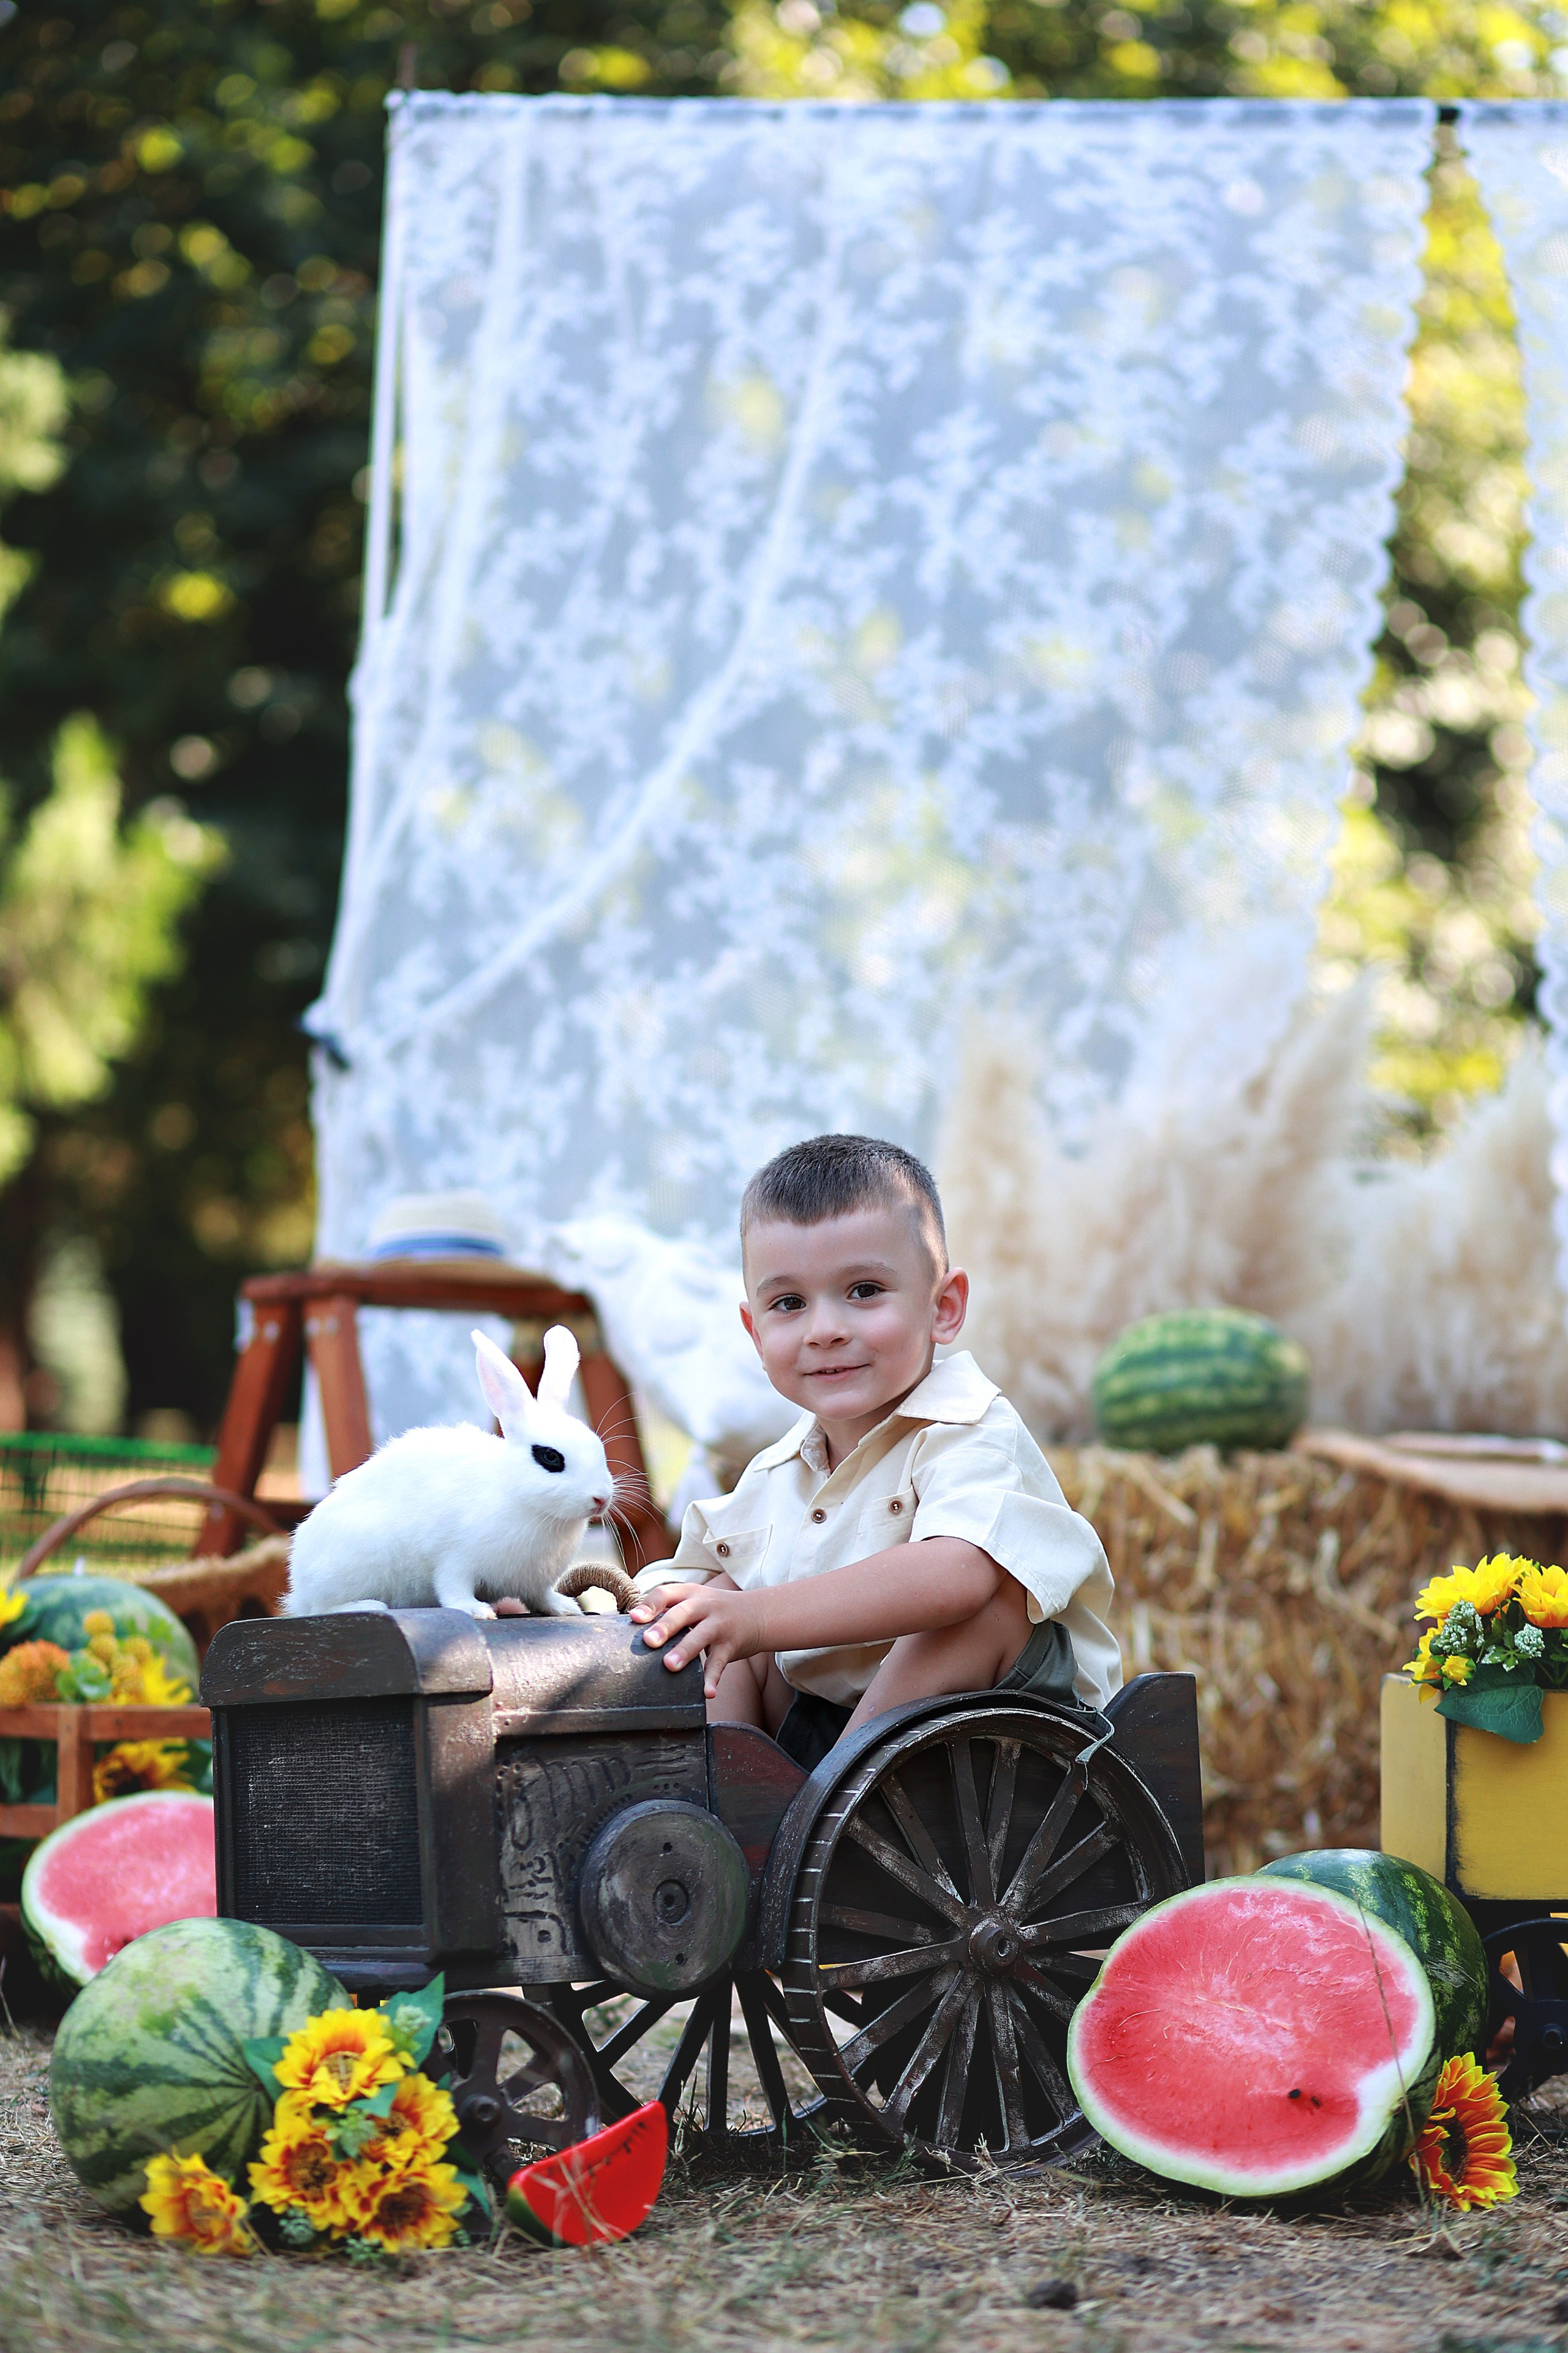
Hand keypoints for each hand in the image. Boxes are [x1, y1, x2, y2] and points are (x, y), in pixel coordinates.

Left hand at [630, 1580, 767, 1697]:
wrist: (757, 1613)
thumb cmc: (713, 1611)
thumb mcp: (694, 1601)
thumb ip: (668, 1611)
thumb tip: (630, 1629)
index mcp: (689, 1594)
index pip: (666, 1593)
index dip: (650, 1605)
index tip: (635, 1619)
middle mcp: (704, 1605)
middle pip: (683, 1613)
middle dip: (665, 1627)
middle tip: (649, 1642)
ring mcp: (719, 1625)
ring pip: (701, 1637)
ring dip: (685, 1651)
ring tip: (670, 1666)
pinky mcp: (731, 1645)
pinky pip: (720, 1663)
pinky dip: (713, 1678)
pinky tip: (708, 1693)